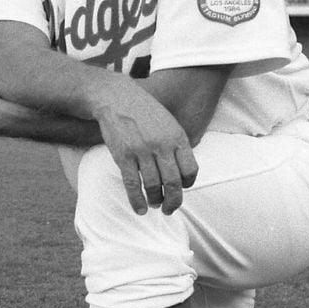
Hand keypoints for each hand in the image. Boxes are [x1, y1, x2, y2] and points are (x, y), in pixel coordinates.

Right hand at [92, 85, 197, 215]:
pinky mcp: (124, 155)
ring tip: (154, 205)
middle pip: (173, 183)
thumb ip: (177, 145)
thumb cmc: (144, 112)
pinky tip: (140, 209)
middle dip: (173, 201)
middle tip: (170, 209)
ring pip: (153, 186)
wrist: (117, 98)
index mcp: (177, 137)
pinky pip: (133, 184)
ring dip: (155, 200)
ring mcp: (142, 151)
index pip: (191, 170)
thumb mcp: (168, 123)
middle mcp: (162, 145)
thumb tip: (182, 173)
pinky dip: (137, 201)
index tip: (181, 188)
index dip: (187, 184)